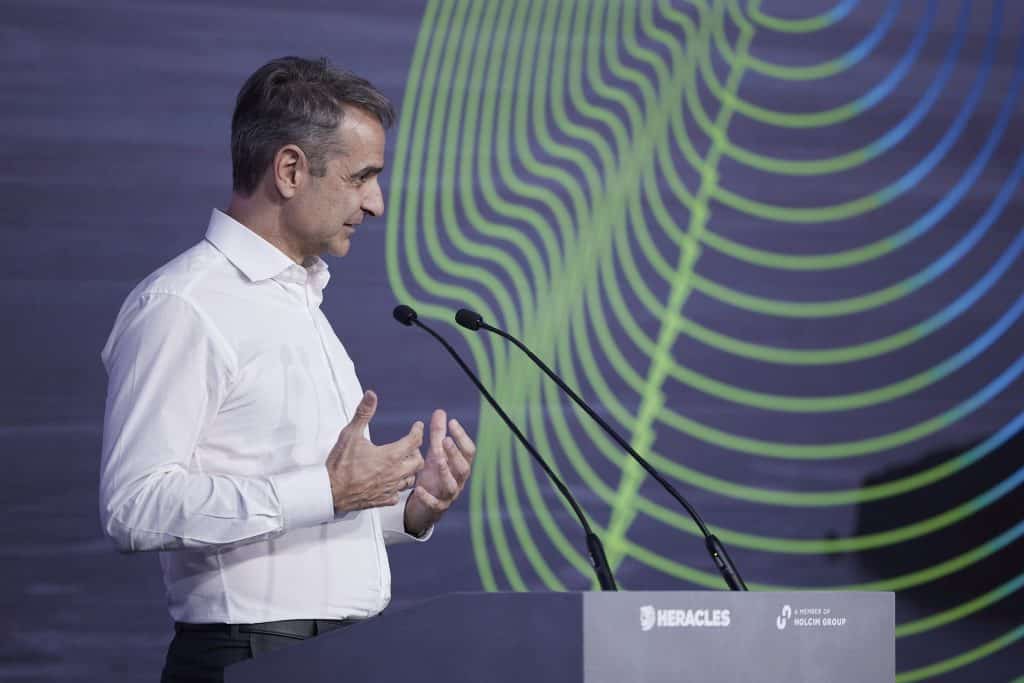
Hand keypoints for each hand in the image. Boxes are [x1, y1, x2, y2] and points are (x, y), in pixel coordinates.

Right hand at [326, 391, 424, 512]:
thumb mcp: (350, 434)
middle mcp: (394, 473)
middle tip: (410, 445)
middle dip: (416, 452)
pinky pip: (397, 495)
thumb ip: (363, 413)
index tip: (417, 426)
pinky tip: (391, 482)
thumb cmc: (340, 463)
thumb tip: (371, 395)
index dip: (418, 431)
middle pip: (418, 462)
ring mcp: (390, 488)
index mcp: (390, 456)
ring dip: (409, 470)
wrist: (329, 492)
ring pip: (411, 479)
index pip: (414, 441)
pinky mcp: (383, 500)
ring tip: (402, 463)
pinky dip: (397, 487)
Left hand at [404, 409, 475, 535]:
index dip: (462, 437)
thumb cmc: (434, 476)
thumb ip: (438, 434)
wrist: (426, 506)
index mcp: (460, 466)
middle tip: (445, 440)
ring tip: (437, 460)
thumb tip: (440, 412)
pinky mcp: (437, 507)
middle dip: (455, 454)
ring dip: (445, 472)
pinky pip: (435, 504)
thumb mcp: (436, 454)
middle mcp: (458, 481)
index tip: (452, 422)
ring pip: (452, 486)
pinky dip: (428, 497)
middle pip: (464, 468)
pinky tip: (419, 489)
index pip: (469, 451)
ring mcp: (449, 495)